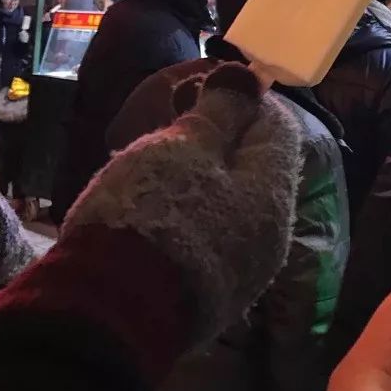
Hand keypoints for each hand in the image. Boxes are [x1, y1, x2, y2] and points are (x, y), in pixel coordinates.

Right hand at [63, 63, 301, 344]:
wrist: (112, 313)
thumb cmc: (153, 211)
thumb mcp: (187, 145)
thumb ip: (222, 110)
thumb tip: (251, 77)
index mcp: (274, 192)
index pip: (278, 127)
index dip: (242, 98)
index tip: (198, 87)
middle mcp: (272, 234)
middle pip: (254, 167)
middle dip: (218, 134)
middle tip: (171, 116)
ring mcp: (244, 271)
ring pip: (230, 203)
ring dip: (200, 174)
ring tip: (153, 158)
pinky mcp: (210, 297)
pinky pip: (210, 237)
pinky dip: (189, 211)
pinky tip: (152, 205)